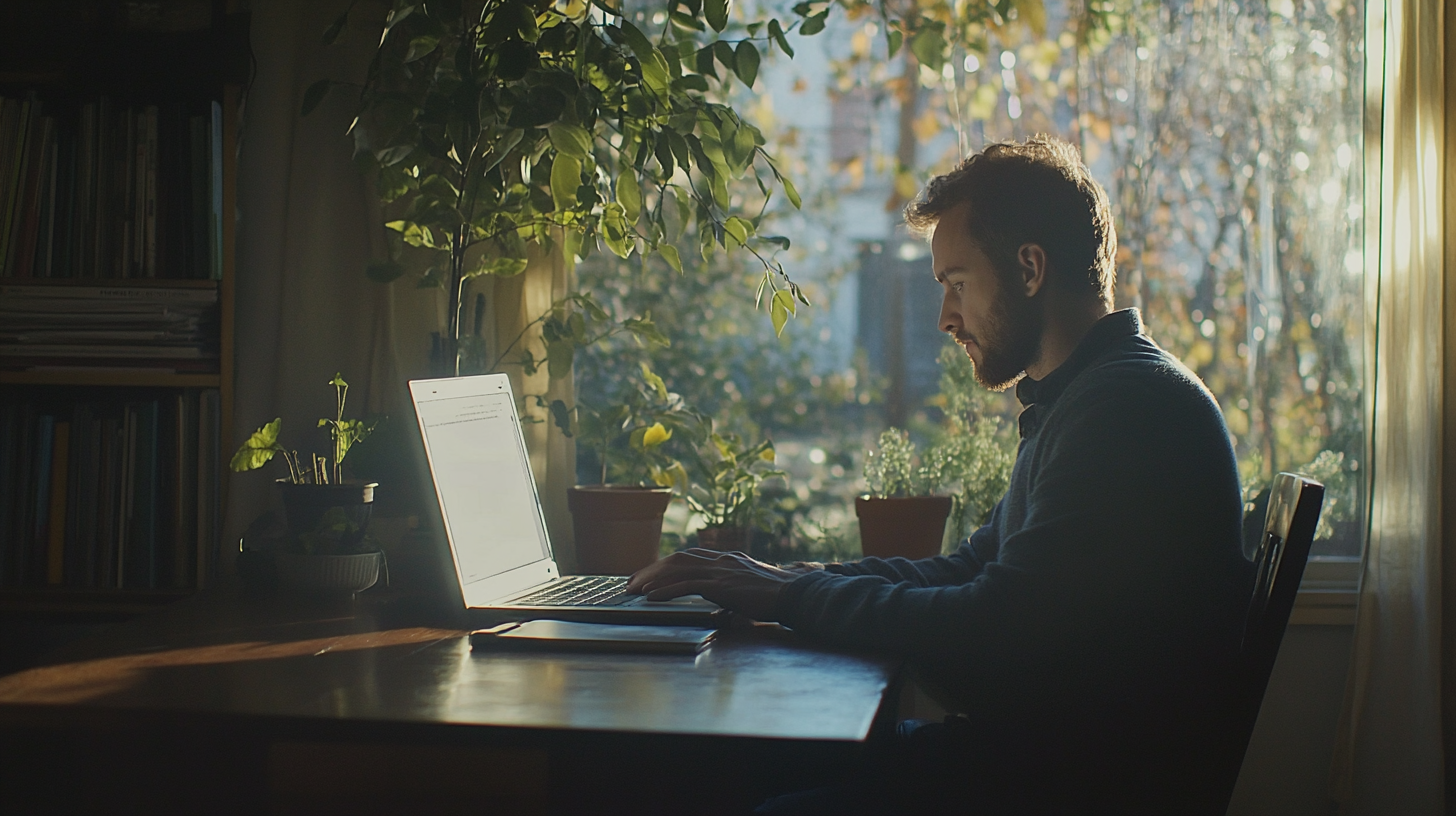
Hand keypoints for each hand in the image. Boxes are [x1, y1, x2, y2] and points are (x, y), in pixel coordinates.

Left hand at [625, 548, 803, 621]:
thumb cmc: (773, 597)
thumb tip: (718, 611)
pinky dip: (666, 590)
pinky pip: (687, 585)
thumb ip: (729, 596)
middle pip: (677, 559)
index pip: (687, 557)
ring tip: (634, 590)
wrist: (794, 594)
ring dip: (652, 579)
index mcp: (725, 559)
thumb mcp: (745, 592)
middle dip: (651, 570)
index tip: (647, 576)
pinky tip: (651, 598)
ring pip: (678, 569)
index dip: (664, 565)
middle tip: (630, 583)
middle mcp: (720, 559)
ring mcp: (721, 570)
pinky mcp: (722, 584)